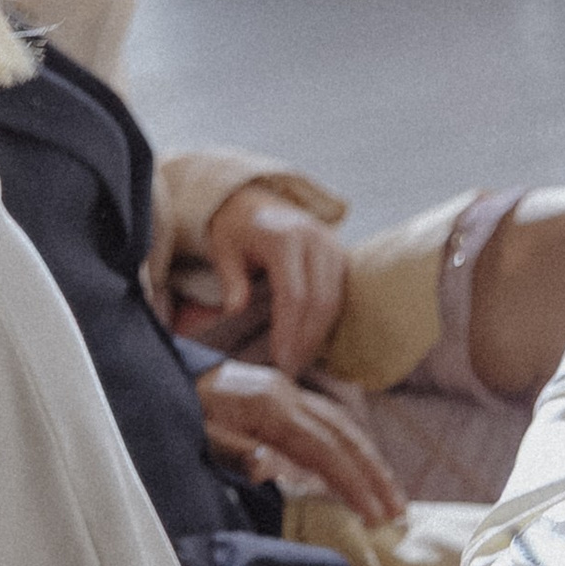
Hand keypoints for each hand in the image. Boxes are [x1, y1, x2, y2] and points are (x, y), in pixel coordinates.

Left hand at [195, 359, 404, 526]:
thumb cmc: (178, 408)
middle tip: (399, 511)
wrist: (163, 372)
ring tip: (390, 494)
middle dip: (375, 473)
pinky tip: (359, 466)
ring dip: (369, 459)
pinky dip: (349, 444)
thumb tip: (275, 469)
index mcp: (268, 405)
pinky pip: (327, 420)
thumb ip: (237, 451)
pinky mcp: (281, 394)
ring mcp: (286, 390)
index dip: (353, 482)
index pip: (324, 449)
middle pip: (344, 434)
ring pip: (341, 424)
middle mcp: (286, 393)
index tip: (375, 514)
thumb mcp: (198, 434)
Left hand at [202, 187, 348, 376]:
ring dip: (319, 334)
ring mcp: (333, 245)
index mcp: (285, 237)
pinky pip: (340, 293)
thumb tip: (235, 312)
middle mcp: (315, 239)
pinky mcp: (340, 253)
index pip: (294, 293)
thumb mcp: (223, 249)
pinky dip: (327, 320)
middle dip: (306, 339)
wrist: (252, 197)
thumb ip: (231, 280)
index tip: (280, 359)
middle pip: (320, 300)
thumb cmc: (234, 227)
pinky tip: (311, 341)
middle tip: (291, 368)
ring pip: (334, 300)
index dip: (289, 330)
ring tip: (300, 360)